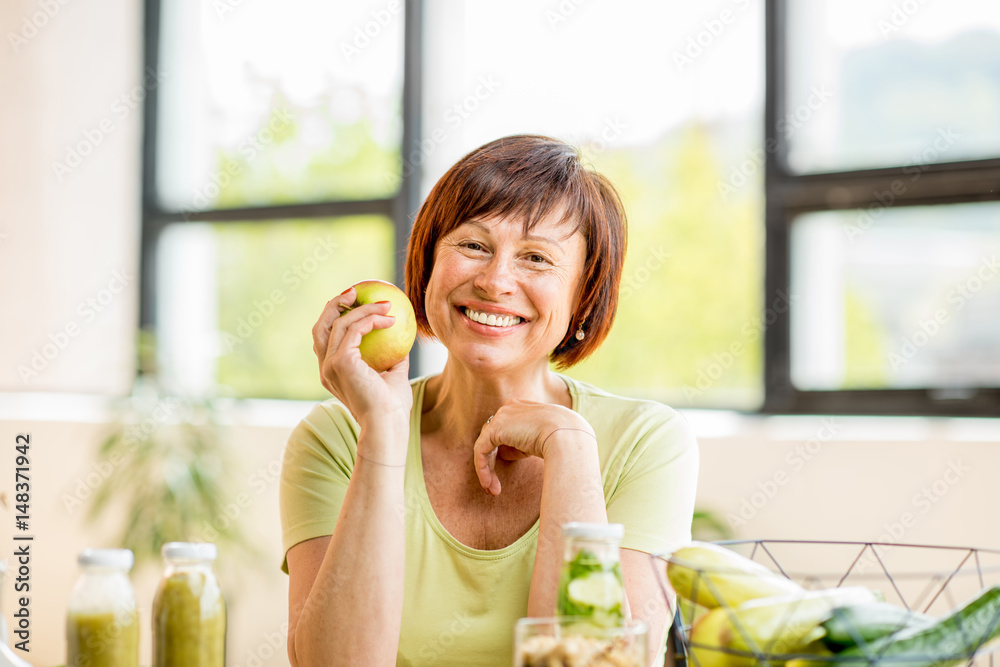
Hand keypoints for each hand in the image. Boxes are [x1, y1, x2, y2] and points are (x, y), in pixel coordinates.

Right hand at [312, 287, 412, 433]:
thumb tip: (402, 336)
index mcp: (332, 373)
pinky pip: (354, 329)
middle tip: (356, 292)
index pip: (326, 339)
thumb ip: (394, 357)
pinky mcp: (341, 362)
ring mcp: (330, 365)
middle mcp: (325, 368)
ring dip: (363, 309)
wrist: (387, 426)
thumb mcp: (394, 376)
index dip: (336, 317)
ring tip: (385, 303)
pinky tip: (390, 319)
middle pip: (321, 326)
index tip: (356, 303)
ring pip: (339, 323)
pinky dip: (371, 319)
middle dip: (335, 304)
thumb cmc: (392, 408)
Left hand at [473, 400, 596, 495]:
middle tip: (493, 485)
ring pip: (485, 445)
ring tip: (493, 490)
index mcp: (520, 407)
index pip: (504, 429)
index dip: (502, 451)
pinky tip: (489, 484)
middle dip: (491, 462)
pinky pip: (481, 450)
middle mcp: (509, 408)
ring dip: (487, 470)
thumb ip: (521, 443)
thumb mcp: (539, 439)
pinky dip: (483, 468)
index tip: (505, 471)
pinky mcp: (495, 429)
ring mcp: (501, 416)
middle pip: (491, 437)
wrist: (567, 435)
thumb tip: (504, 453)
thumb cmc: (561, 440)